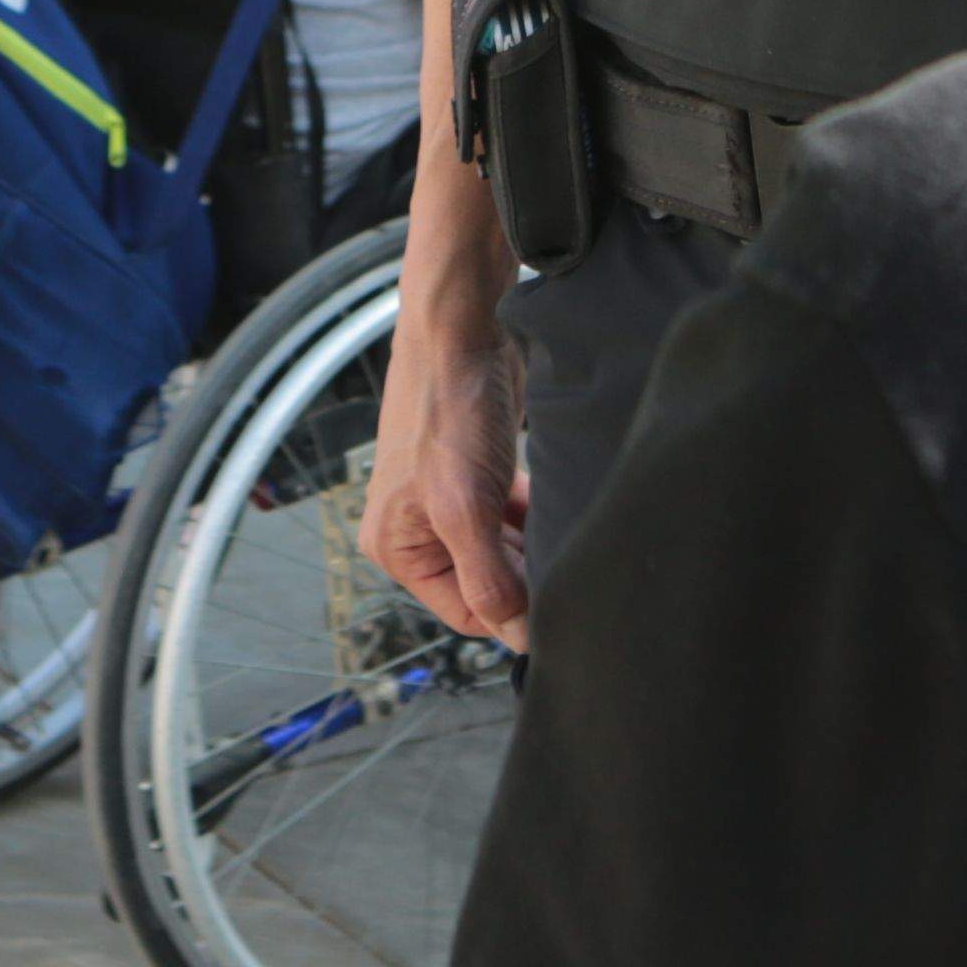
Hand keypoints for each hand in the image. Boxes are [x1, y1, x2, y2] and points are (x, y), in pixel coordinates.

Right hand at [356, 279, 532, 649]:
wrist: (462, 329)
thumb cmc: (449, 411)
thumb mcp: (465, 508)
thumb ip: (489, 578)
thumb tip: (517, 638)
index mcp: (397, 548)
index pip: (465, 612)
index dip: (513, 614)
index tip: (561, 607)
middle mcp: (416, 530)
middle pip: (487, 582)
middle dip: (527, 574)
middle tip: (569, 561)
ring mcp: (447, 501)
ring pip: (505, 549)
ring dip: (536, 544)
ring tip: (564, 530)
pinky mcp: (477, 473)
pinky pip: (512, 516)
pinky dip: (535, 516)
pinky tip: (557, 504)